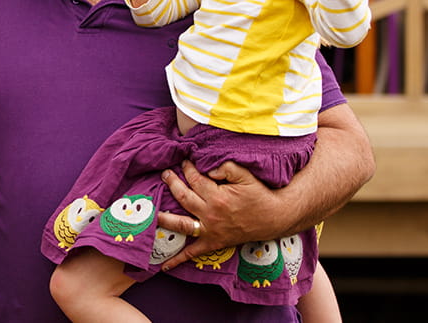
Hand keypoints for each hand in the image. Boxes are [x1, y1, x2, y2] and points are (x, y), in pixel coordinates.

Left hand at [156, 159, 283, 270]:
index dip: (187, 168)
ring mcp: (210, 231)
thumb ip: (225, 167)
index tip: (183, 161)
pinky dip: (178, 259)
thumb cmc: (260, 194)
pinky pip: (193, 253)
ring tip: (152, 212)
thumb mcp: (245, 175)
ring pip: (181, 225)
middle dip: (171, 183)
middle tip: (165, 174)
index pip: (194, 179)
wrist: (275, 217)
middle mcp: (210, 215)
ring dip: (164, 218)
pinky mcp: (214, 243)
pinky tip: (164, 265)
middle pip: (182, 197)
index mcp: (217, 197)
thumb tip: (207, 168)